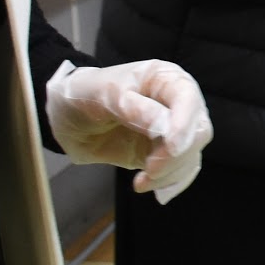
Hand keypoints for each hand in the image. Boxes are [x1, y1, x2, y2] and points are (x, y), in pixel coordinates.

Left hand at [46, 59, 212, 201]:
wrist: (66, 117)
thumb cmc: (84, 94)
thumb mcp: (102, 95)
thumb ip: (132, 108)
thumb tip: (163, 127)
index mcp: (165, 79)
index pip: (188, 99)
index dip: (184, 124)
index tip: (171, 148)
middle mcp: (177, 103)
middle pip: (198, 131)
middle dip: (176, 155)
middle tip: (148, 169)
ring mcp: (172, 131)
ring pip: (191, 155)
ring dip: (169, 173)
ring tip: (140, 180)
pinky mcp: (163, 154)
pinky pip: (180, 171)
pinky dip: (167, 182)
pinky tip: (143, 184)